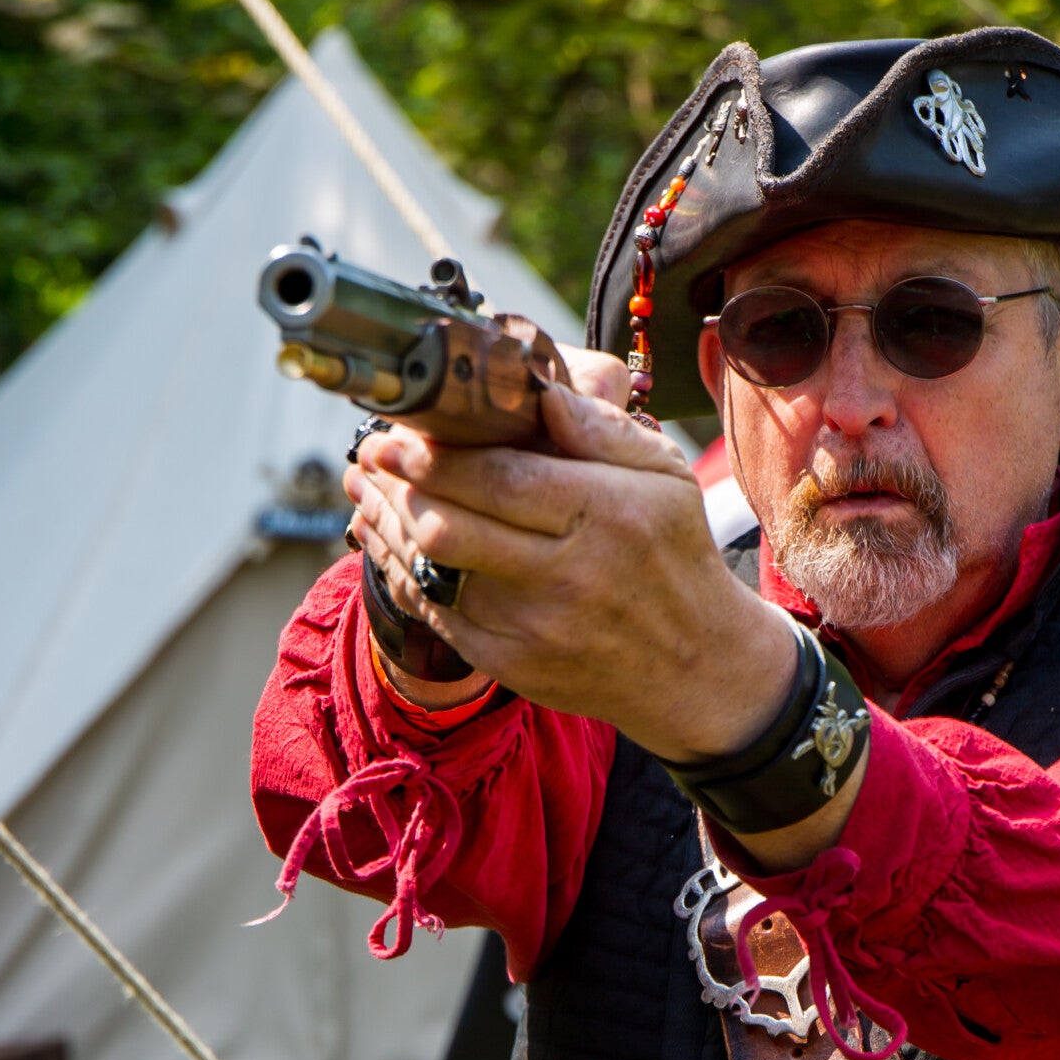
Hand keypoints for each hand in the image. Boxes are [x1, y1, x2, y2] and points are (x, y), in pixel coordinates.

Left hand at [343, 359, 801, 766]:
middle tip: (371, 453)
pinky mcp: (511, 664)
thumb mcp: (667, 477)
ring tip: (364, 486)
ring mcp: (534, 628)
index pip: (498, 478)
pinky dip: (399, 569)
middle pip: (448, 526)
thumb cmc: (673, 556)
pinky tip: (383, 536)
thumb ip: (603, 429)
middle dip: (394, 485)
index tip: (395, 431)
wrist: (694, 667)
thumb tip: (540, 391)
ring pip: (430, 570)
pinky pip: (435, 612)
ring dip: (385, 522)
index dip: (432, 455)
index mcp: (607, 515)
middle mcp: (568, 575)